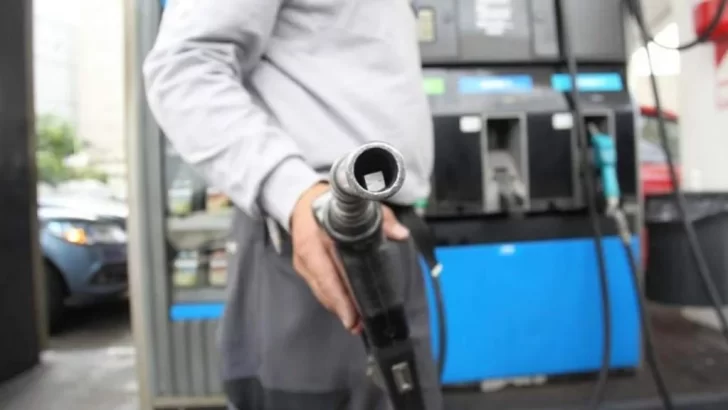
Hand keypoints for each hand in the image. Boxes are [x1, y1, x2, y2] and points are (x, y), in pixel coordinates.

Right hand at [289, 182, 409, 333]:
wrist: (302, 200)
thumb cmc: (333, 204)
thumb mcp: (358, 206)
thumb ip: (382, 219)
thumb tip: (402, 235)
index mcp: (315, 238)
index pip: (327, 274)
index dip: (339, 297)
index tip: (352, 316)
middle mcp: (306, 254)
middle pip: (324, 289)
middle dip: (342, 309)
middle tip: (358, 326)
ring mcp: (303, 264)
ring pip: (321, 292)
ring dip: (338, 308)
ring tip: (355, 323)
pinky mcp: (304, 269)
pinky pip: (319, 288)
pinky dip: (333, 299)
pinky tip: (346, 309)